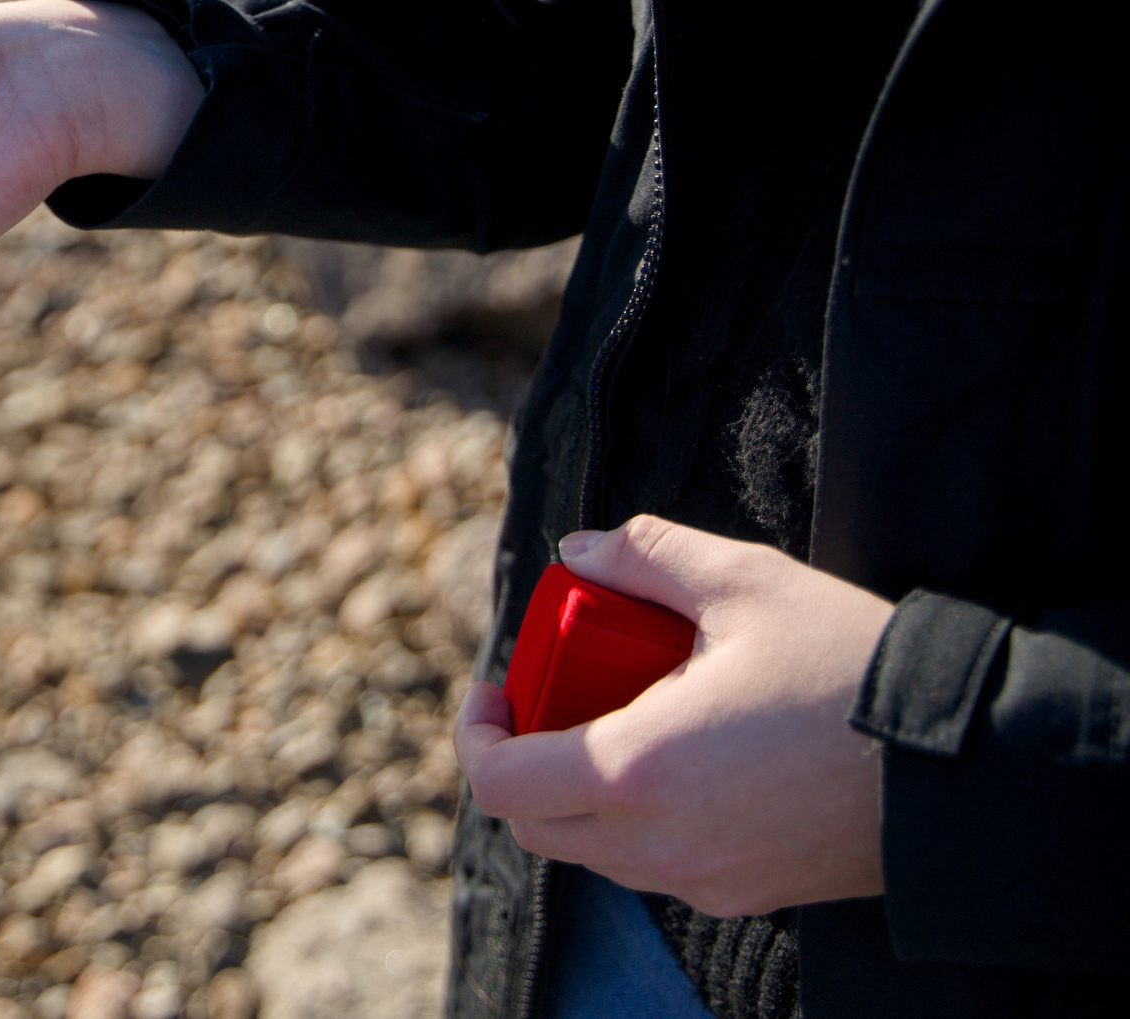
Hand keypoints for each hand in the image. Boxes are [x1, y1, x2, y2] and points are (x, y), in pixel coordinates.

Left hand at [455, 515, 894, 916]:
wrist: (967, 764)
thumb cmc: (849, 668)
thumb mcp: (745, 583)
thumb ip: (649, 555)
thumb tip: (580, 550)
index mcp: (636, 770)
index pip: (501, 784)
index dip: (476, 735)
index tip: (491, 691)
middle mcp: (658, 843)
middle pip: (536, 824)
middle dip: (521, 760)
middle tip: (550, 698)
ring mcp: (703, 879)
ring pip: (592, 851)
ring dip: (578, 790)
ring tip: (619, 715)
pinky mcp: (746, 894)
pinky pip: (654, 866)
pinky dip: (636, 820)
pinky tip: (681, 757)